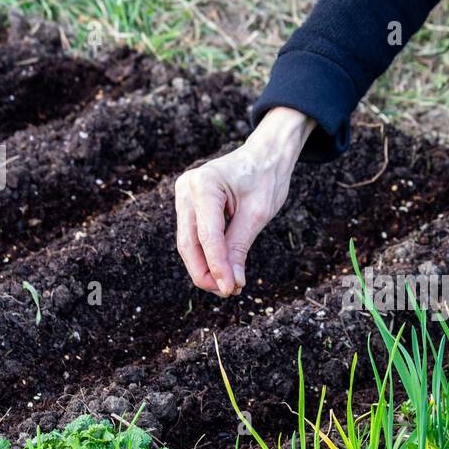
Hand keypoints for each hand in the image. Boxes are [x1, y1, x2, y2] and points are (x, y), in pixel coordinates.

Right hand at [174, 107, 313, 295]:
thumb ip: (240, 247)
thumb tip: (231, 283)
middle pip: (189, 242)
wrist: (263, 155)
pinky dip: (206, 255)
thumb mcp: (258, 214)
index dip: (217, 266)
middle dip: (206, 272)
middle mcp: (187, 188)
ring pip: (188, 242)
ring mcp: (183, 195)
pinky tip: (222, 270)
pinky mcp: (187, 204)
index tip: (231, 290)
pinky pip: (192, 236)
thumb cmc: (265, 178)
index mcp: (205, 184)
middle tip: (228, 292)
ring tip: (228, 285)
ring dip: (205, 267)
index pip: (207, 236)